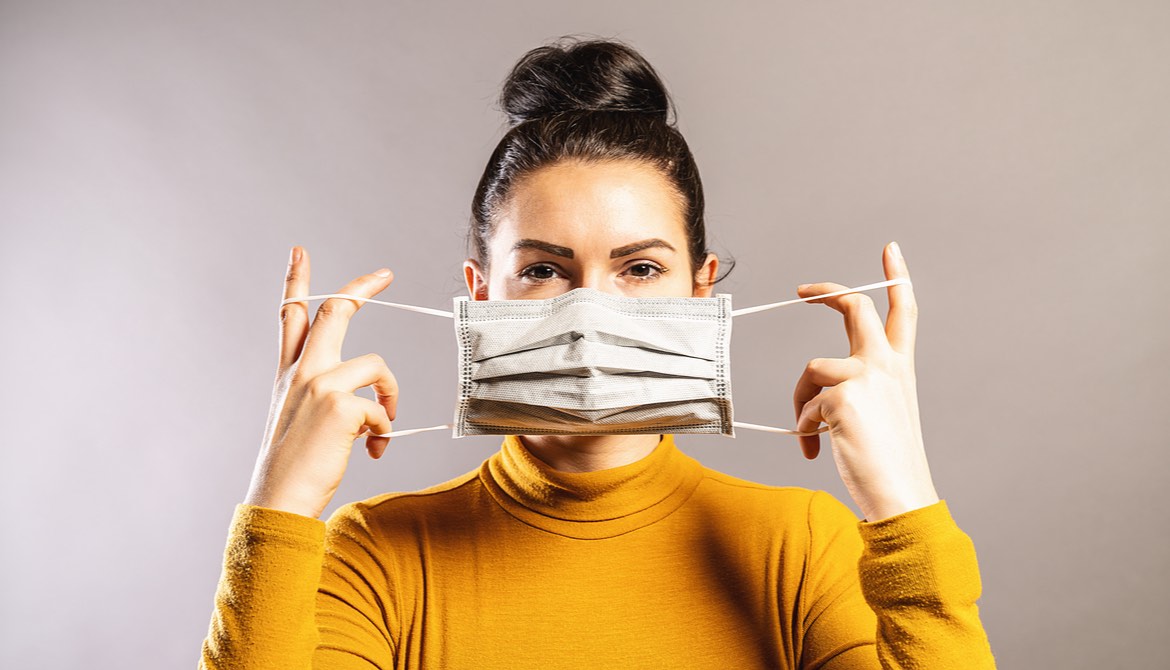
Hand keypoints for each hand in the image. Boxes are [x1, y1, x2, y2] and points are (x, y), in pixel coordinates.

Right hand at [243, 246, 399, 518]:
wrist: (279, 501)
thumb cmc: (294, 469)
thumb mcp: (299, 422)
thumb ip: (325, 399)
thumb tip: (369, 404)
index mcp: (289, 375)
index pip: (290, 316)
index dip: (296, 281)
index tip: (301, 252)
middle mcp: (301, 373)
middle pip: (333, 313)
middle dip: (360, 288)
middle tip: (384, 274)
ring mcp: (319, 385)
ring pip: (376, 365)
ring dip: (391, 395)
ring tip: (383, 429)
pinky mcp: (340, 405)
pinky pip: (381, 409)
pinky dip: (384, 432)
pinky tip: (371, 451)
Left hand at [792, 241, 938, 521]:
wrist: (899, 494)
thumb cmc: (888, 461)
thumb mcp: (882, 413)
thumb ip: (858, 388)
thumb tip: (817, 387)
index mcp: (900, 367)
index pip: (903, 311)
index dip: (896, 277)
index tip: (890, 250)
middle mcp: (886, 365)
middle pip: (855, 308)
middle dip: (826, 292)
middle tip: (803, 290)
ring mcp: (865, 377)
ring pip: (812, 369)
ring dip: (801, 402)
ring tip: (812, 432)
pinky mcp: (842, 398)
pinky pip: (805, 406)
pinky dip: (804, 429)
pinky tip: (817, 449)